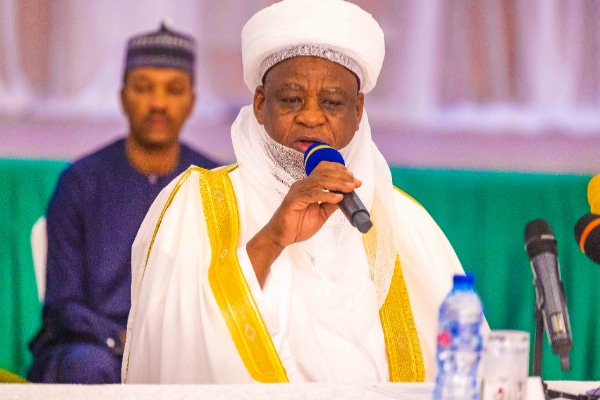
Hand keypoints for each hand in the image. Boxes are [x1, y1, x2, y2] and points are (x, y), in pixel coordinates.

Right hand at [247, 161, 361, 284]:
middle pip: (324, 173)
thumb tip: (345, 197)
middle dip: (342, 176)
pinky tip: (338, 198)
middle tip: (355, 182)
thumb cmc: (297, 225)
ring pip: (319, 181)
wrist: (281, 237)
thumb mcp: (321, 214)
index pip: (323, 170)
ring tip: (350, 188)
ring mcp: (298, 191)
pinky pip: (313, 194)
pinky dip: (327, 195)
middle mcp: (302, 185)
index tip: (353, 177)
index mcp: (308, 186)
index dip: (339, 170)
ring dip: (337, 183)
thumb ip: (330, 204)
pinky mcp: (294, 200)